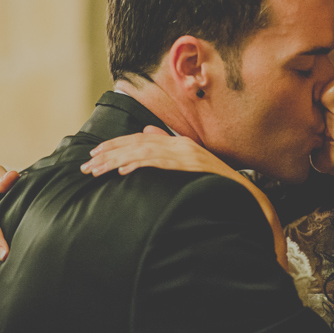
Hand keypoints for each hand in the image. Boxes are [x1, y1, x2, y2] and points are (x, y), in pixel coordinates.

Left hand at [81, 126, 288, 270]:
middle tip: (86, 165)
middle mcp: (182, 145)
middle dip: (109, 154)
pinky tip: (123, 171)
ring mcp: (187, 154)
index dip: (115, 146)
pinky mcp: (190, 166)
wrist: (247, 199)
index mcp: (180, 145)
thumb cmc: (217, 187)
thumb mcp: (191, 166)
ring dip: (117, 160)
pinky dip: (140, 164)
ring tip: (97, 169)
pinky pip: (161, 163)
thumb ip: (170, 149)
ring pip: (144, 152)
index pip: (140, 141)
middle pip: (137, 145)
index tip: (94, 156)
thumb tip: (148, 133)